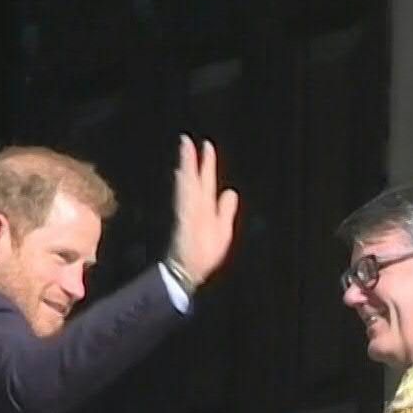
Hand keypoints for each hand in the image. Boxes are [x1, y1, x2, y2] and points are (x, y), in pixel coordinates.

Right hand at [167, 135, 239, 290]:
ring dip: (186, 168)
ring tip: (185, 151)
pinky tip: (182, 175)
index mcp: (205, 208)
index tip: (207, 146)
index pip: (206, 181)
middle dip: (191, 160)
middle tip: (187, 141)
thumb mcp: (223, 229)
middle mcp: (196, 207)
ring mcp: (189, 213)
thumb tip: (230, 191)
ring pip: (187, 185)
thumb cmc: (205, 254)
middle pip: (193, 179)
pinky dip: (184, 187)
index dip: (207, 164)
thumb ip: (226, 210)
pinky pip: (184, 200)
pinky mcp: (185, 221)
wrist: (190, 271)